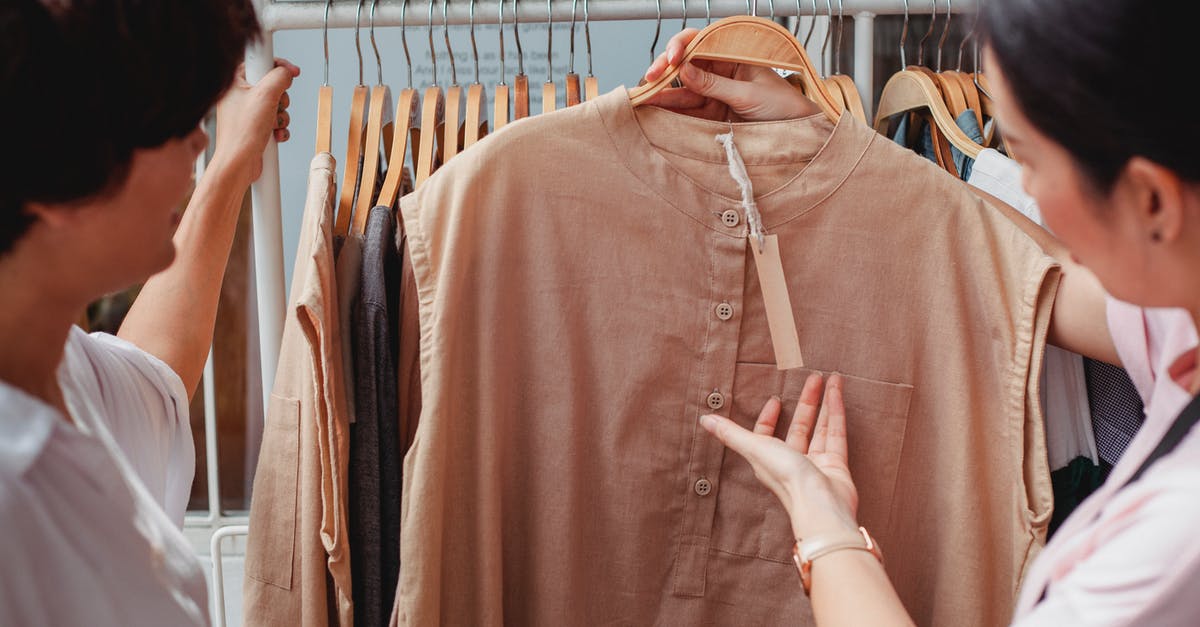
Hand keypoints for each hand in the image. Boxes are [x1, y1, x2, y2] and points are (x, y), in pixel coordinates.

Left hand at [213, 58, 299, 181]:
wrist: (239, 163)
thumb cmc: (242, 133)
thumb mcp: (265, 95)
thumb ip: (279, 77)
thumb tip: (287, 72)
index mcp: (234, 82)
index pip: (260, 62)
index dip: (277, 65)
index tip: (291, 70)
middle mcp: (239, 96)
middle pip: (272, 85)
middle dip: (281, 98)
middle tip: (275, 105)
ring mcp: (247, 112)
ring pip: (276, 105)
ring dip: (281, 116)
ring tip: (272, 124)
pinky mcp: (255, 127)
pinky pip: (275, 121)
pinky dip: (279, 128)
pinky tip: (274, 134)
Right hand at [640, 29, 819, 121]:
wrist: (799, 133)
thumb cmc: (784, 106)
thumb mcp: (748, 93)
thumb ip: (714, 84)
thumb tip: (683, 70)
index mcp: (733, 55)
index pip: (701, 42)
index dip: (681, 47)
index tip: (671, 58)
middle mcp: (720, 71)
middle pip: (685, 65)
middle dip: (665, 70)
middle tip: (650, 78)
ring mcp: (714, 93)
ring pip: (683, 89)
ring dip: (663, 93)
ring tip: (644, 98)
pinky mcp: (711, 115)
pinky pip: (687, 111)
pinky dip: (671, 111)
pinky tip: (655, 110)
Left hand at [700, 373, 858, 538]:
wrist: (820, 505)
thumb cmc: (786, 478)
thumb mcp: (755, 449)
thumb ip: (731, 433)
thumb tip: (704, 419)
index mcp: (768, 460)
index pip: (766, 434)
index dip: (769, 417)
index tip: (775, 399)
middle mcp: (792, 461)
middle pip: (800, 426)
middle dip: (806, 401)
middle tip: (813, 378)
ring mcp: (815, 463)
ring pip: (821, 427)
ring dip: (825, 403)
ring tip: (830, 378)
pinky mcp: (835, 464)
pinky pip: (836, 433)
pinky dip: (836, 412)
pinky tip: (837, 392)